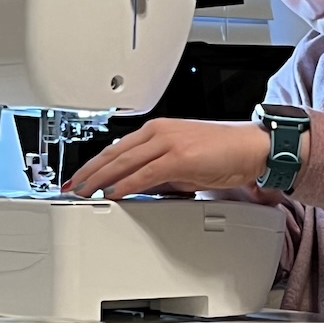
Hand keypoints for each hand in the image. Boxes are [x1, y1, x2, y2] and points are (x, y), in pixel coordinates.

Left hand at [63, 118, 269, 198]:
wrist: (251, 147)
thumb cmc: (226, 152)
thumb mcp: (183, 163)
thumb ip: (159, 173)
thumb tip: (139, 187)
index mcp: (159, 129)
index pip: (118, 146)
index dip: (95, 163)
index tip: (81, 175)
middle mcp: (160, 132)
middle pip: (114, 153)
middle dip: (89, 171)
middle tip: (72, 186)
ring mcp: (168, 142)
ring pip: (124, 162)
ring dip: (100, 179)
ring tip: (84, 192)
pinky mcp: (179, 157)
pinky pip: (144, 174)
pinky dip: (125, 184)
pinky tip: (113, 194)